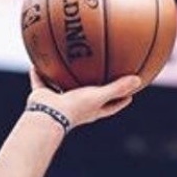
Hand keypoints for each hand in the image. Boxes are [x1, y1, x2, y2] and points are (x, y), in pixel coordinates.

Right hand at [27, 66, 141, 128]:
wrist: (48, 116)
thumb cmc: (75, 108)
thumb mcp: (99, 96)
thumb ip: (117, 88)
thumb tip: (139, 80)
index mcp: (91, 110)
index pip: (111, 107)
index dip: (121, 102)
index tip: (131, 95)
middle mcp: (76, 106)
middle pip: (88, 96)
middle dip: (94, 88)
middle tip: (102, 74)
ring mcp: (59, 102)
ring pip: (63, 87)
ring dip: (64, 78)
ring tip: (68, 64)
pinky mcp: (43, 96)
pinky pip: (40, 81)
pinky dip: (38, 72)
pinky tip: (37, 60)